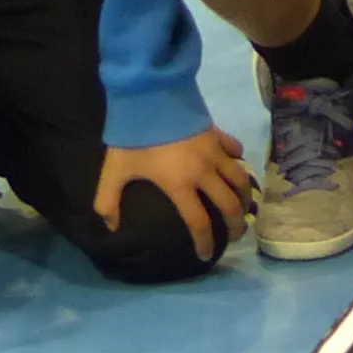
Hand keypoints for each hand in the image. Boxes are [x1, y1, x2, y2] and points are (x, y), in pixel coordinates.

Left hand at [95, 127, 255, 259]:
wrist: (150, 96)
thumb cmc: (133, 137)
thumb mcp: (114, 172)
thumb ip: (108, 203)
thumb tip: (110, 228)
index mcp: (181, 186)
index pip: (199, 223)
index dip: (204, 243)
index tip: (206, 256)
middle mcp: (204, 173)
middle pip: (229, 205)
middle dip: (235, 225)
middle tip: (234, 236)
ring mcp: (215, 152)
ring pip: (240, 180)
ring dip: (244, 197)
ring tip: (244, 207)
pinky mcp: (218, 134)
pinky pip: (235, 151)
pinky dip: (238, 161)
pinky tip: (235, 165)